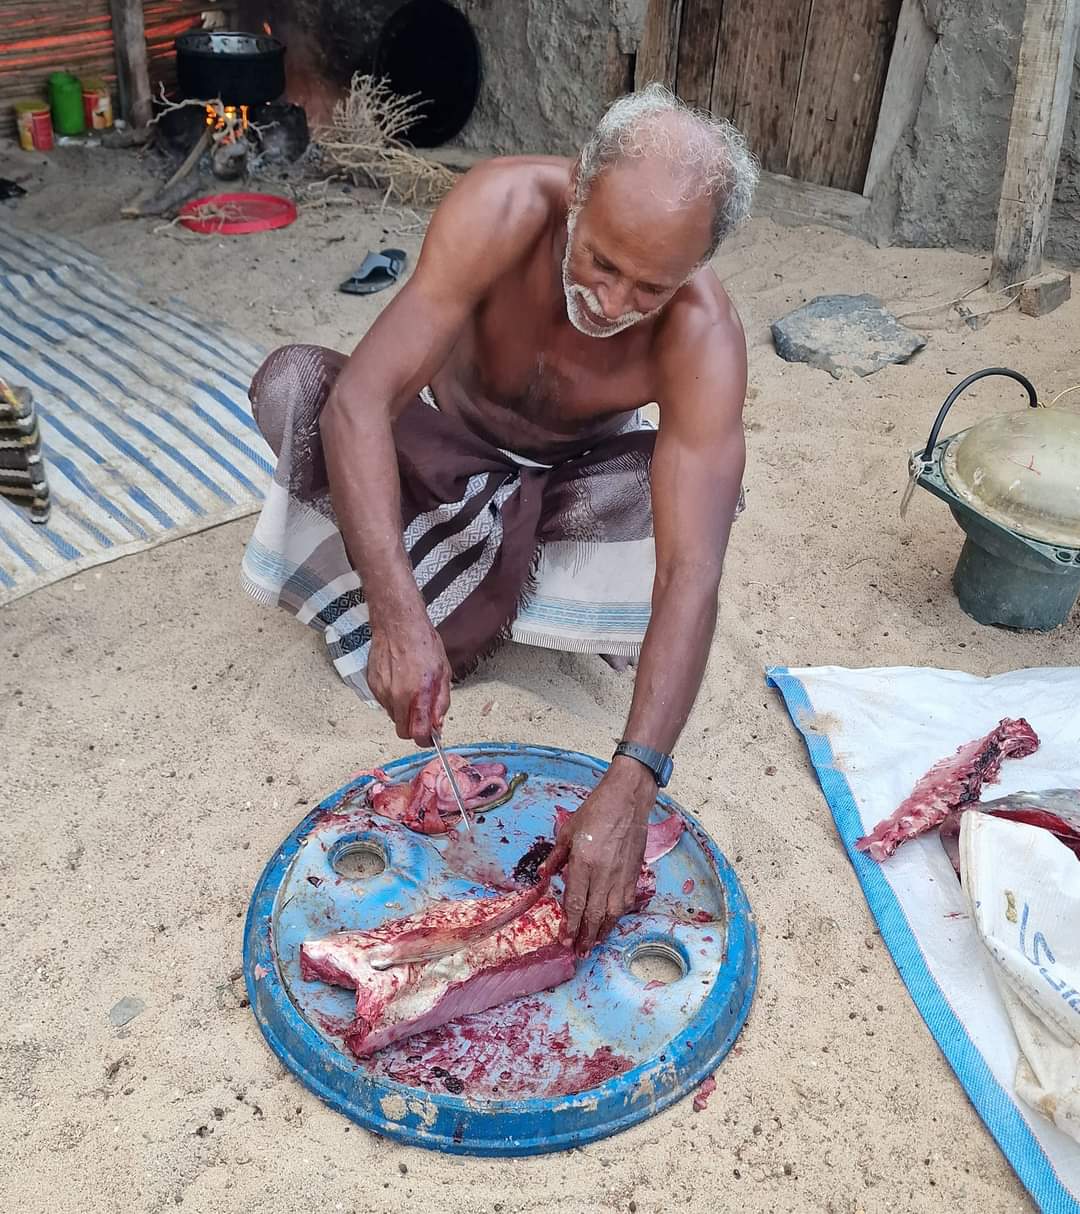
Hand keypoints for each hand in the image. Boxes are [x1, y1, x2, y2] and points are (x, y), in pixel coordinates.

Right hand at [366, 616, 450, 744]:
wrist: (397, 624)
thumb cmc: (422, 643)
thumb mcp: (443, 673)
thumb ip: (441, 701)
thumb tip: (439, 723)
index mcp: (417, 694)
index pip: (418, 734)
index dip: (426, 739)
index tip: (430, 736)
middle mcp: (396, 697)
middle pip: (402, 731)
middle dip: (414, 728)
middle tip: (423, 714)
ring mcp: (381, 691)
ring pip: (393, 716)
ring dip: (404, 710)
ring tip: (411, 688)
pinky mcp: (371, 684)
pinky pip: (384, 702)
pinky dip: (393, 698)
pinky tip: (400, 679)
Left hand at [545, 758, 655, 954]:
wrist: (628, 798)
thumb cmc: (596, 810)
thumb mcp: (567, 831)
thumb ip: (555, 857)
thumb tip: (542, 876)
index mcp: (584, 861)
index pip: (576, 902)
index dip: (570, 924)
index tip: (565, 939)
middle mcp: (604, 872)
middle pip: (595, 913)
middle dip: (586, 936)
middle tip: (579, 952)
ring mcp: (621, 874)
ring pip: (613, 912)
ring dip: (603, 931)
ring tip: (594, 945)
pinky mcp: (634, 872)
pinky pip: (626, 901)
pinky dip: (617, 917)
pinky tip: (610, 924)